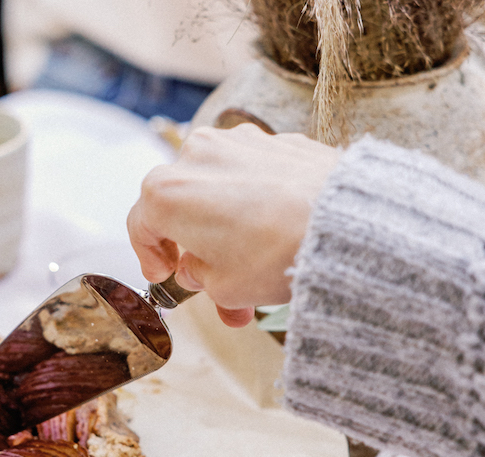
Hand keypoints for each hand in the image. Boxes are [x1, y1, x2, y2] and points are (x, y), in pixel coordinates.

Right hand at [127, 124, 339, 326]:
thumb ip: (198, 277)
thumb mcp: (222, 288)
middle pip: (180, 203)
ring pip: (217, 186)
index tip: (166, 274)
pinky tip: (275, 231)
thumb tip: (200, 269)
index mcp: (166, 193)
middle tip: (211, 278)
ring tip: (250, 260)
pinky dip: (256, 201)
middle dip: (194, 243)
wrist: (344, 224)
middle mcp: (196, 157)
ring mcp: (238, 142)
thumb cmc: (277, 253)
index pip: (141, 226)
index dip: (150, 256)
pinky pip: (253, 174)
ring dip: (225, 222)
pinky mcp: (276, 140)